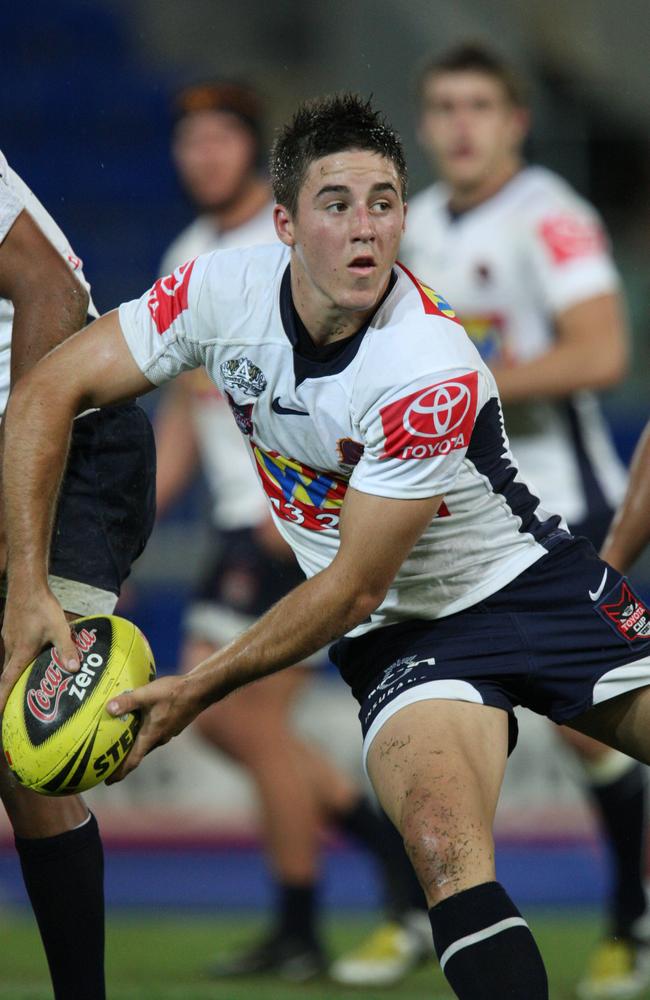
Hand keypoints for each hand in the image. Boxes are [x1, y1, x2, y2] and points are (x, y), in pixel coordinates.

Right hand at [0, 587, 79, 710]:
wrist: (26, 584)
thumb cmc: (42, 606)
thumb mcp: (59, 629)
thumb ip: (66, 649)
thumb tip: (75, 669)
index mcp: (20, 652)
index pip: (6, 682)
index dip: (1, 699)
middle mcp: (11, 647)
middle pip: (9, 673)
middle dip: (11, 689)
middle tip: (16, 703)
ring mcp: (9, 638)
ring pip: (12, 660)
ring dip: (17, 671)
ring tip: (27, 681)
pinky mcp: (11, 629)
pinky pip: (14, 648)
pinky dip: (20, 657)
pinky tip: (33, 654)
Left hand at [104, 674, 202, 782]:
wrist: (201, 689)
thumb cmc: (174, 693)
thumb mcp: (147, 694)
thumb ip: (127, 701)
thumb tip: (108, 708)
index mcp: (152, 735)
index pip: (133, 760)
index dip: (120, 772)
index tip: (107, 781)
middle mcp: (160, 738)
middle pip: (139, 753)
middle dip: (124, 759)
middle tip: (109, 761)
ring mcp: (169, 732)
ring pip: (148, 742)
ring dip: (136, 744)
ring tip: (123, 740)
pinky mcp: (174, 724)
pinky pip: (156, 733)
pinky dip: (146, 732)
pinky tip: (142, 721)